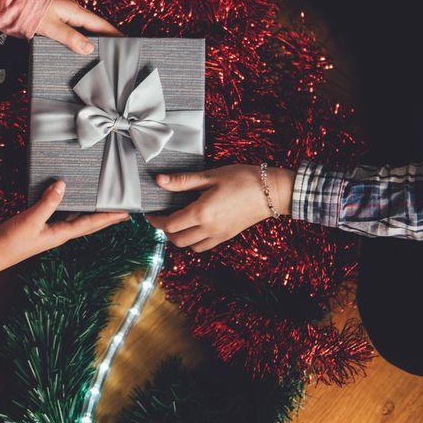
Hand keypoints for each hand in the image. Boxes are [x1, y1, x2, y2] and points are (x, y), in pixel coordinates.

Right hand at [0, 181, 128, 276]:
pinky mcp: (35, 226)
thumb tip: (63, 185)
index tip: (126, 213)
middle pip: (86, 223)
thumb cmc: (10, 242)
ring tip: (99, 202)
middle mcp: (57, 233)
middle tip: (121, 209)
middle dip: (103, 216)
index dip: (108, 217)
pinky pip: (57, 214)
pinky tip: (65, 199)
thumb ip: (47, 203)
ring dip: (86, 211)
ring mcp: (46, 230)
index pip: (90, 224)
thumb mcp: (30, 221)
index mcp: (60, 235)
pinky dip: (65, 206)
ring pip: (73, 218)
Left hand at [35, 0, 121, 53]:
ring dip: (92, 39)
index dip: (114, 34)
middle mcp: (73, 11)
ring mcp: (65, 12)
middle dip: (106, 38)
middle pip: (95, 27)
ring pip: (84, 28)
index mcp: (76, 12)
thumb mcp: (51, 27)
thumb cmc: (31, 10)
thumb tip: (89, 48)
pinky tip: (78, 47)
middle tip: (116, 52)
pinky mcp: (57, 16)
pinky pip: (74, 28)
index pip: (101, 25)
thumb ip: (70, 37)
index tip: (127, 42)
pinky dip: (80, 38)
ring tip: (100, 53)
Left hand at [145, 165, 293, 251]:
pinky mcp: (227, 236)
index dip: (156, 220)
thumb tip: (160, 181)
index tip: (151, 213)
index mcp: (201, 213)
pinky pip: (204, 246)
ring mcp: (218, 235)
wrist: (271, 191)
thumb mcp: (210, 176)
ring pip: (190, 246)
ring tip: (178, 222)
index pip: (169, 225)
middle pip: (176, 240)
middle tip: (162, 217)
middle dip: (165, 230)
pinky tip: (195, 227)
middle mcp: (208, 228)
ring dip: (179, 238)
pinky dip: (194, 241)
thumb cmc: (242, 179)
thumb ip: (183, 181)